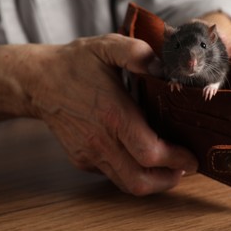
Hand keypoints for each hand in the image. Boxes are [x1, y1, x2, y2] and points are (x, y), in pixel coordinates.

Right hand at [28, 34, 197, 194]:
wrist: (38, 82)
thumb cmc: (76, 64)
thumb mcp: (107, 46)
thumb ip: (136, 52)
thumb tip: (163, 66)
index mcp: (113, 115)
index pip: (150, 153)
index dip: (176, 160)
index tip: (191, 158)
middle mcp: (101, 141)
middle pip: (140, 180)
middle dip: (168, 179)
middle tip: (184, 168)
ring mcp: (89, 154)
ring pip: (126, 184)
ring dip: (153, 182)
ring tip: (168, 169)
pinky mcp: (82, 160)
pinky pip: (112, 174)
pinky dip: (131, 171)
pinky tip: (139, 156)